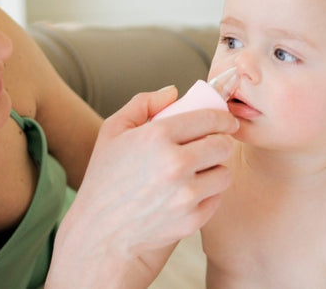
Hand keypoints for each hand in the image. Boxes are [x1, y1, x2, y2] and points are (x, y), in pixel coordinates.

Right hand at [47, 86, 238, 287]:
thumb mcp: (112, 132)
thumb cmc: (104, 179)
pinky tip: (188, 194)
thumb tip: (174, 91)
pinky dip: (207, 195)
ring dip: (215, 170)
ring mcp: (186, 194)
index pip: (210, 118)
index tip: (225, 122)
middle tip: (211, 146)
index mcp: (157, 136)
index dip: (223, 118)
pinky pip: (216, 199)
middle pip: (223, 145)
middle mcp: (175, 164)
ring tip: (198, 172)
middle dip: (220, 142)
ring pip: (224, 173)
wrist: (100, 233)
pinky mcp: (192, 219)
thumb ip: (142, 104)